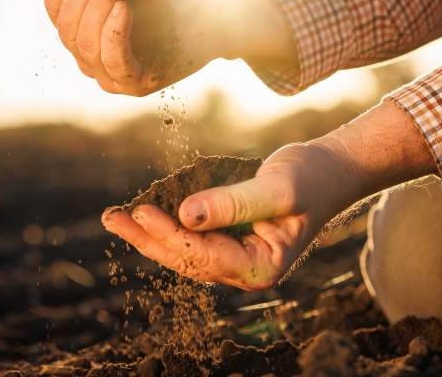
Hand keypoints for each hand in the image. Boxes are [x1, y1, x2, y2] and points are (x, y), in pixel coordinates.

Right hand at [36, 0, 213, 94]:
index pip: (54, 8)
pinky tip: (123, 7)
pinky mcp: (136, 84)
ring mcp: (111, 73)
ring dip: (97, 7)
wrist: (214, 1)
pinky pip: (113, 63)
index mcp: (80, 26)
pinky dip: (113, 33)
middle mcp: (89, 54)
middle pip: (67, 27)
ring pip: (85, 45)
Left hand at [101, 140, 358, 289]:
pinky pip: (192, 238)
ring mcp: (237, 257)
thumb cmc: (311, 178)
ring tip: (116, 218)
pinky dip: (168, 225)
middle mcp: (246, 270)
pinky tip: (145, 213)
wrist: (329, 171)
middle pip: (186, 259)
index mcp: (261, 268)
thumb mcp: (276, 188)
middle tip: (111, 218)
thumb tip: (184, 214)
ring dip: (150, 235)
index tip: (141, 211)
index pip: (205, 255)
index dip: (170, 235)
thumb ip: (233, 203)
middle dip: (147, 239)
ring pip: (184, 251)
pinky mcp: (230, 240)